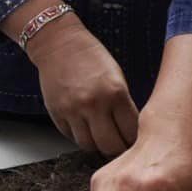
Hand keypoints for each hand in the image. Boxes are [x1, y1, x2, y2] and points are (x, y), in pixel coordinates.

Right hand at [25, 13, 139, 155]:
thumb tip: (129, 132)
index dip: (135, 139)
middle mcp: (93, 104)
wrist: (58, 43)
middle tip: (120, 144)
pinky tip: (85, 126)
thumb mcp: (117, 76)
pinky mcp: (56, 113)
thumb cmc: (90, 56)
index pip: (131, 132)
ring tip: (101, 136)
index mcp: (115, 93)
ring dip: (97, 144)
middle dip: (118, 147)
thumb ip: (123, 105)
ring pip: (89, 146)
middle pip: (110, 146)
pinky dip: (80, 135)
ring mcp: (72, 110)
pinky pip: (71, 136)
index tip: (135, 140)